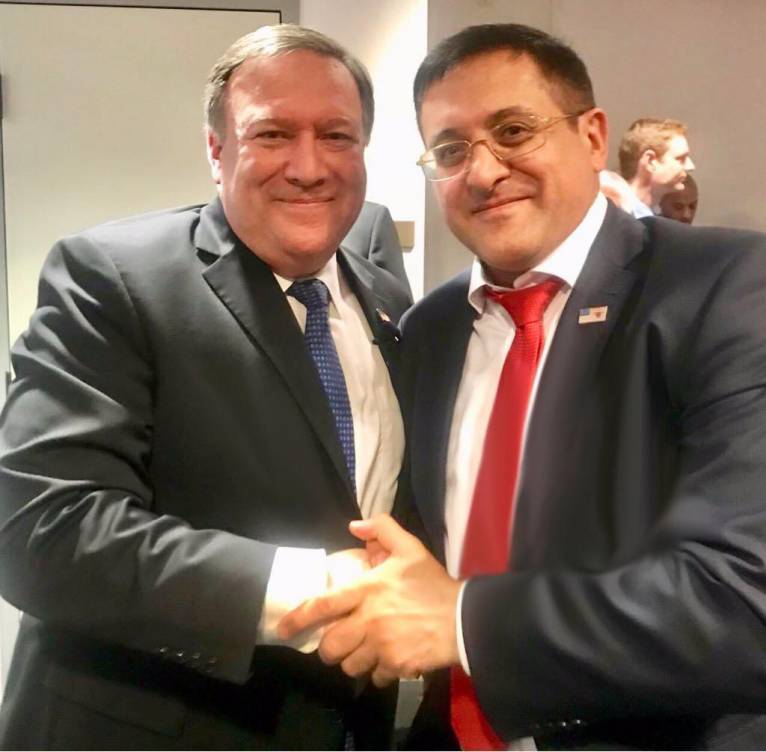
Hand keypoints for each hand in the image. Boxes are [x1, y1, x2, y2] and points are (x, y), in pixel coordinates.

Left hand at [278, 514, 461, 685]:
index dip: (299, 618)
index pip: (323, 605)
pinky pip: (375, 677)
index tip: (285, 629)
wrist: (463, 617)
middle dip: (329, 648)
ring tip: (364, 652)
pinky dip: (378, 673)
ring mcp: (382, 646)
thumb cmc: (433, 582)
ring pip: (350, 665)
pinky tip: (388, 662)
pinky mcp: (396, 666)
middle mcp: (368, 620)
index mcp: (367, 590)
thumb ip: (382, 529)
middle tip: (337, 643)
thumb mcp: (410, 547)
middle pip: (330, 645)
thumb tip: (354, 525)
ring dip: (353, 661)